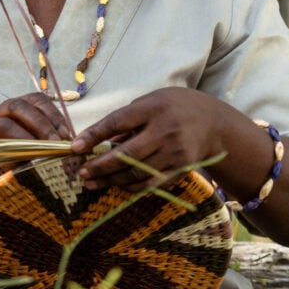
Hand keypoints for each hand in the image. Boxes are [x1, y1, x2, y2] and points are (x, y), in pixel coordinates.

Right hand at [0, 93, 72, 187]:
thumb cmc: (17, 152)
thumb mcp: (35, 141)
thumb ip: (49, 138)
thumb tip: (70, 142)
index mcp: (21, 105)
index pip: (38, 100)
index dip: (54, 114)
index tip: (66, 133)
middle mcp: (2, 110)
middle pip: (20, 107)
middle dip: (41, 124)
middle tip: (55, 142)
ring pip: (4, 125)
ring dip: (25, 139)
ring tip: (39, 152)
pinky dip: (9, 156)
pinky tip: (21, 164)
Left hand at [71, 87, 220, 191]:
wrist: (214, 123)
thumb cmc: (176, 107)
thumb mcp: (153, 101)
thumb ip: (129, 118)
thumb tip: (98, 140)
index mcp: (154, 108)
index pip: (118, 122)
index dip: (94, 136)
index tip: (74, 147)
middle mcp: (165, 131)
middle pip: (126, 154)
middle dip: (100, 166)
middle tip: (81, 171)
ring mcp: (175, 153)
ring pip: (136, 173)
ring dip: (111, 180)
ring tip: (91, 182)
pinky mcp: (181, 169)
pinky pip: (151, 184)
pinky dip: (131, 187)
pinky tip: (116, 185)